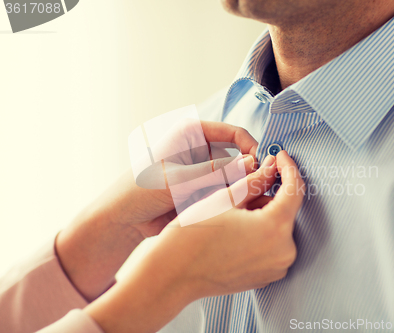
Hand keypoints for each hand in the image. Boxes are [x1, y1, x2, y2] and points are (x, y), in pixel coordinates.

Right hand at [84, 151, 304, 332]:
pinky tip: (237, 228)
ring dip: (265, 213)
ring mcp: (276, 268)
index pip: (295, 189)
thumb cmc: (193, 235)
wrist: (172, 275)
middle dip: (271, 192)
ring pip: (279, 227)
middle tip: (247, 183)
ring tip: (235, 211)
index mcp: (274, 229)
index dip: (288, 167)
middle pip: (286, 210)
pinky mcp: (266, 276)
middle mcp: (283, 252)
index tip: (280, 156)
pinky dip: (261, 232)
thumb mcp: (224, 199)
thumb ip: (255, 180)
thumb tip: (273, 165)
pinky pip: (272, 246)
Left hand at [105, 120, 258, 237]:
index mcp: (193, 134)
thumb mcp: (180, 180)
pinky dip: (233, 199)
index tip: (264, 165)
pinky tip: (236, 209)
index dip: (251, 147)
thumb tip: (252, 163)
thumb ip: (216, 172)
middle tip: (260, 188)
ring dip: (242, 187)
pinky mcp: (205, 190)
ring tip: (246, 201)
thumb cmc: (141, 191)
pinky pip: (227, 192)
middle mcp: (201, 149)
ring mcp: (204, 171)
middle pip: (239, 155)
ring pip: (236, 176)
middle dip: (250, 171)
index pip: (233, 134)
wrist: (123, 220)